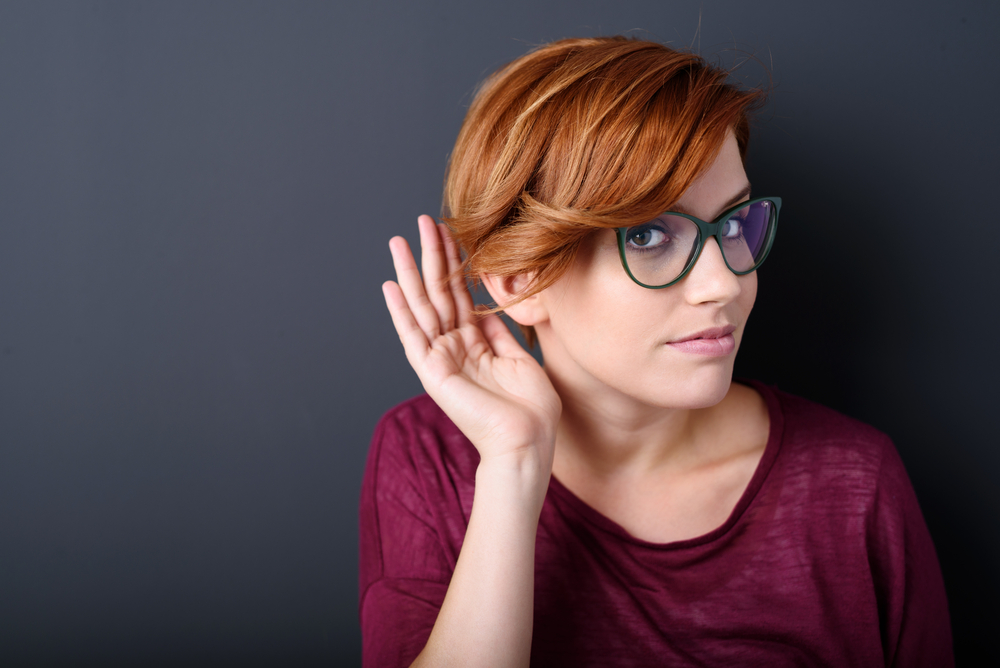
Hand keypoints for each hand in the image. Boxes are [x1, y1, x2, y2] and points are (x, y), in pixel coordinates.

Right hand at [382, 216, 560, 471]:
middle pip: (438, 293)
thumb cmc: (531, 410)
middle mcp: (453, 348)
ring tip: (398, 241)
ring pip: (422, 306)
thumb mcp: (519, 360)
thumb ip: (500, 334)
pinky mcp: (433, 373)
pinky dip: (400, 311)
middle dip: (431, 256)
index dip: (455, 262)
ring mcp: (441, 359)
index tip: (450, 230)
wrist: (528, 442)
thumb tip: (488, 308)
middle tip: (422, 220)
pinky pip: (413, 336)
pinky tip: (390, 285)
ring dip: (410, 273)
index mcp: (475, 344)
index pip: (459, 294)